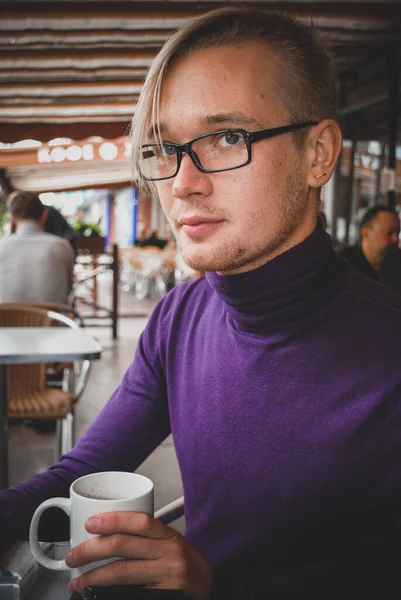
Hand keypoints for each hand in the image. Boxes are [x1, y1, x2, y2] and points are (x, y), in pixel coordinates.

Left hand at [65, 511, 212, 599]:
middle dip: (91, 550)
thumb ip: (145, 538)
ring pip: (122, 572)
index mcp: (169, 535)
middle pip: (123, 546)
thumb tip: (105, 536)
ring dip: (93, 577)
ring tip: (78, 580)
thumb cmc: (184, 564)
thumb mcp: (170, 544)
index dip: (112, 520)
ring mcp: (168, 577)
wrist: (209, 587)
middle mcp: (169, 553)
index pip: (139, 521)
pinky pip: (131, 593)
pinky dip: (110, 594)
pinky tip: (97, 594)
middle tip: (73, 556)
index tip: (90, 523)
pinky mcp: (164, 596)